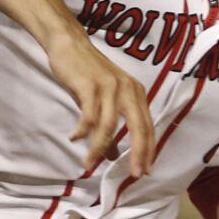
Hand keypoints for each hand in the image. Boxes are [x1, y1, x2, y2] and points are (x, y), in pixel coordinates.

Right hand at [47, 31, 155, 178]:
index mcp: (136, 92)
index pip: (147, 126)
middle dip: (138, 153)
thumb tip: (114, 156)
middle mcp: (127, 89)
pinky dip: (82, 131)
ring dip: (98, 149)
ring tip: (88, 165)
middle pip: (138, 127)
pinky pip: (89, 115)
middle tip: (134, 174)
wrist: (70, 44)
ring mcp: (109, 86)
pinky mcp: (90, 85)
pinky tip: (75, 138)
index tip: (146, 171)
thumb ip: (112, 126)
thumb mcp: (105, 100)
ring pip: (109, 126)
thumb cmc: (88, 73)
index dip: (148, 150)